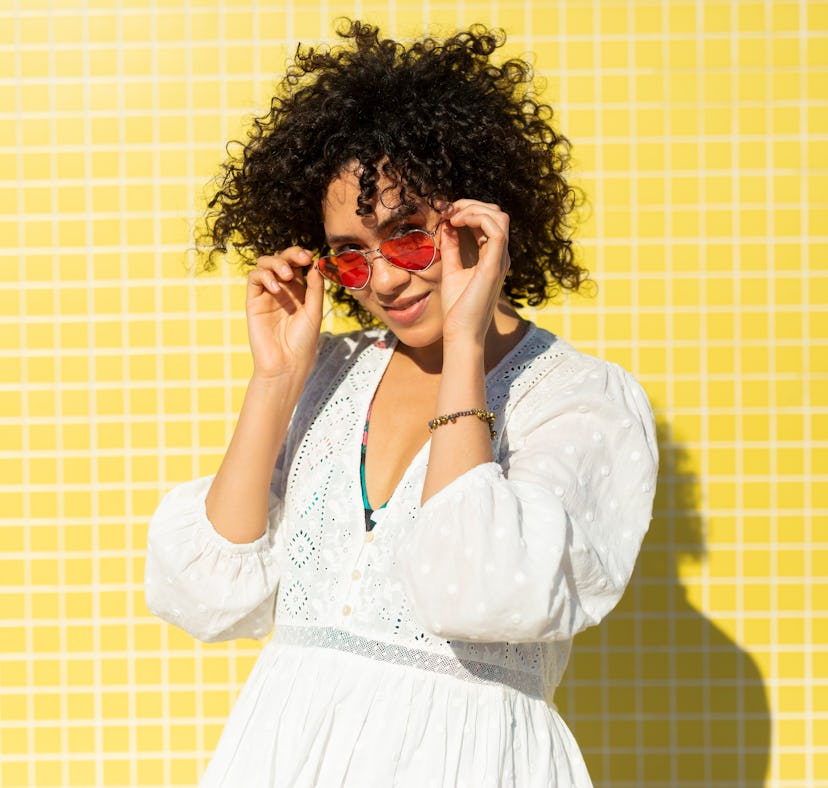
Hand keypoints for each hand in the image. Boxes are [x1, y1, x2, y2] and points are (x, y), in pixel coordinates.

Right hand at [245, 247, 324, 379]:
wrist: (286, 364)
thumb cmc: (303, 342)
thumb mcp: (314, 312)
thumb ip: (315, 288)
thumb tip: (316, 264)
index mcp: (300, 292)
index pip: (298, 265)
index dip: (302, 256)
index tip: (310, 257)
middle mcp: (283, 291)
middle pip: (281, 260)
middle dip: (290, 254)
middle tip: (301, 258)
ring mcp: (267, 295)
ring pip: (265, 264)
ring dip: (276, 262)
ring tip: (287, 276)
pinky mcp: (253, 301)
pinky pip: (254, 278)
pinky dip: (264, 276)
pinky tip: (275, 288)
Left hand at [437, 200, 510, 344]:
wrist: (461, 332)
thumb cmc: (457, 308)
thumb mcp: (451, 270)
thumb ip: (451, 248)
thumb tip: (447, 227)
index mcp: (491, 257)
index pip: (488, 221)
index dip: (469, 209)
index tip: (446, 213)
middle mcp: (499, 256)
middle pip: (496, 213)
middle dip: (471, 204)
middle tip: (447, 210)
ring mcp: (499, 259)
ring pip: (498, 216)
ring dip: (474, 208)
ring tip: (452, 215)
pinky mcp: (494, 265)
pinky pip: (495, 229)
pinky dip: (477, 217)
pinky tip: (457, 222)